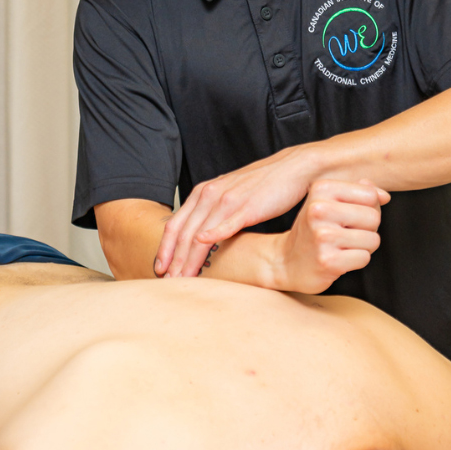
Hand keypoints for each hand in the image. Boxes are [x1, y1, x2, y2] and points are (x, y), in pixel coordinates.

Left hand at [155, 145, 319, 278]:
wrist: (292, 168)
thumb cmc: (262, 185)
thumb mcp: (230, 194)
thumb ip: (213, 211)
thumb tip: (201, 236)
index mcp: (203, 192)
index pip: (174, 223)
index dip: (164, 248)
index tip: (159, 268)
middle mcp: (210, 194)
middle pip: (183, 232)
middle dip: (173, 259)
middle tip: (166, 281)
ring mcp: (228, 200)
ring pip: (199, 233)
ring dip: (188, 259)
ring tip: (182, 278)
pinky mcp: (247, 207)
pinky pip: (226, 224)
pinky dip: (213, 236)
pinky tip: (204, 246)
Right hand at [275, 180, 388, 293]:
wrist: (286, 261)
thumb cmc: (314, 229)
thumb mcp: (330, 202)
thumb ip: (359, 192)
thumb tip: (385, 196)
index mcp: (321, 189)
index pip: (370, 194)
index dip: (369, 207)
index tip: (350, 215)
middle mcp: (319, 209)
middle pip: (373, 217)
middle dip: (367, 229)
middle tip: (346, 233)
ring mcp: (322, 236)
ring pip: (373, 239)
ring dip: (362, 246)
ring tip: (341, 246)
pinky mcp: (327, 261)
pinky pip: (364, 258)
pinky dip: (356, 261)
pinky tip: (338, 258)